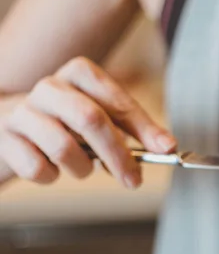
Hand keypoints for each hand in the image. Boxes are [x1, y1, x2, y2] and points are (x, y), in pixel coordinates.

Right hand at [0, 57, 175, 187]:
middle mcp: (50, 87)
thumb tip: (166, 146)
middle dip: (118, 154)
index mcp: (78, 74)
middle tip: (134, 179)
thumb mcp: (98, 118)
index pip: (117, 100)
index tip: (165, 149)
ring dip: (82, 168)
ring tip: (82, 169)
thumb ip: (131, 128)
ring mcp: (22, 110)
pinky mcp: (3, 137)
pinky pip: (36, 167)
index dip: (143, 126)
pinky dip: (51, 177)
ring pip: (62, 146)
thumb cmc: (64, 124)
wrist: (4, 129)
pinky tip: (50, 170)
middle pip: (91, 119)